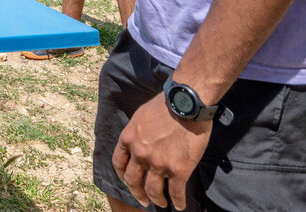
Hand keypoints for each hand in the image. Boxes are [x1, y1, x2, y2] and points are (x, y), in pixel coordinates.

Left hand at [112, 94, 210, 209]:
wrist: (186, 103)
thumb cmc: (165, 105)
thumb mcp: (141, 116)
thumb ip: (137, 133)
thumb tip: (138, 142)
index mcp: (129, 139)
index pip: (119, 163)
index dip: (122, 175)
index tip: (127, 180)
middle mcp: (140, 154)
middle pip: (133, 181)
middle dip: (137, 193)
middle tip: (143, 199)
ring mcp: (159, 163)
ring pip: (152, 190)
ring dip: (156, 199)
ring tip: (161, 203)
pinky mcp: (179, 170)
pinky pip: (176, 192)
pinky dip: (178, 201)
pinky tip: (180, 205)